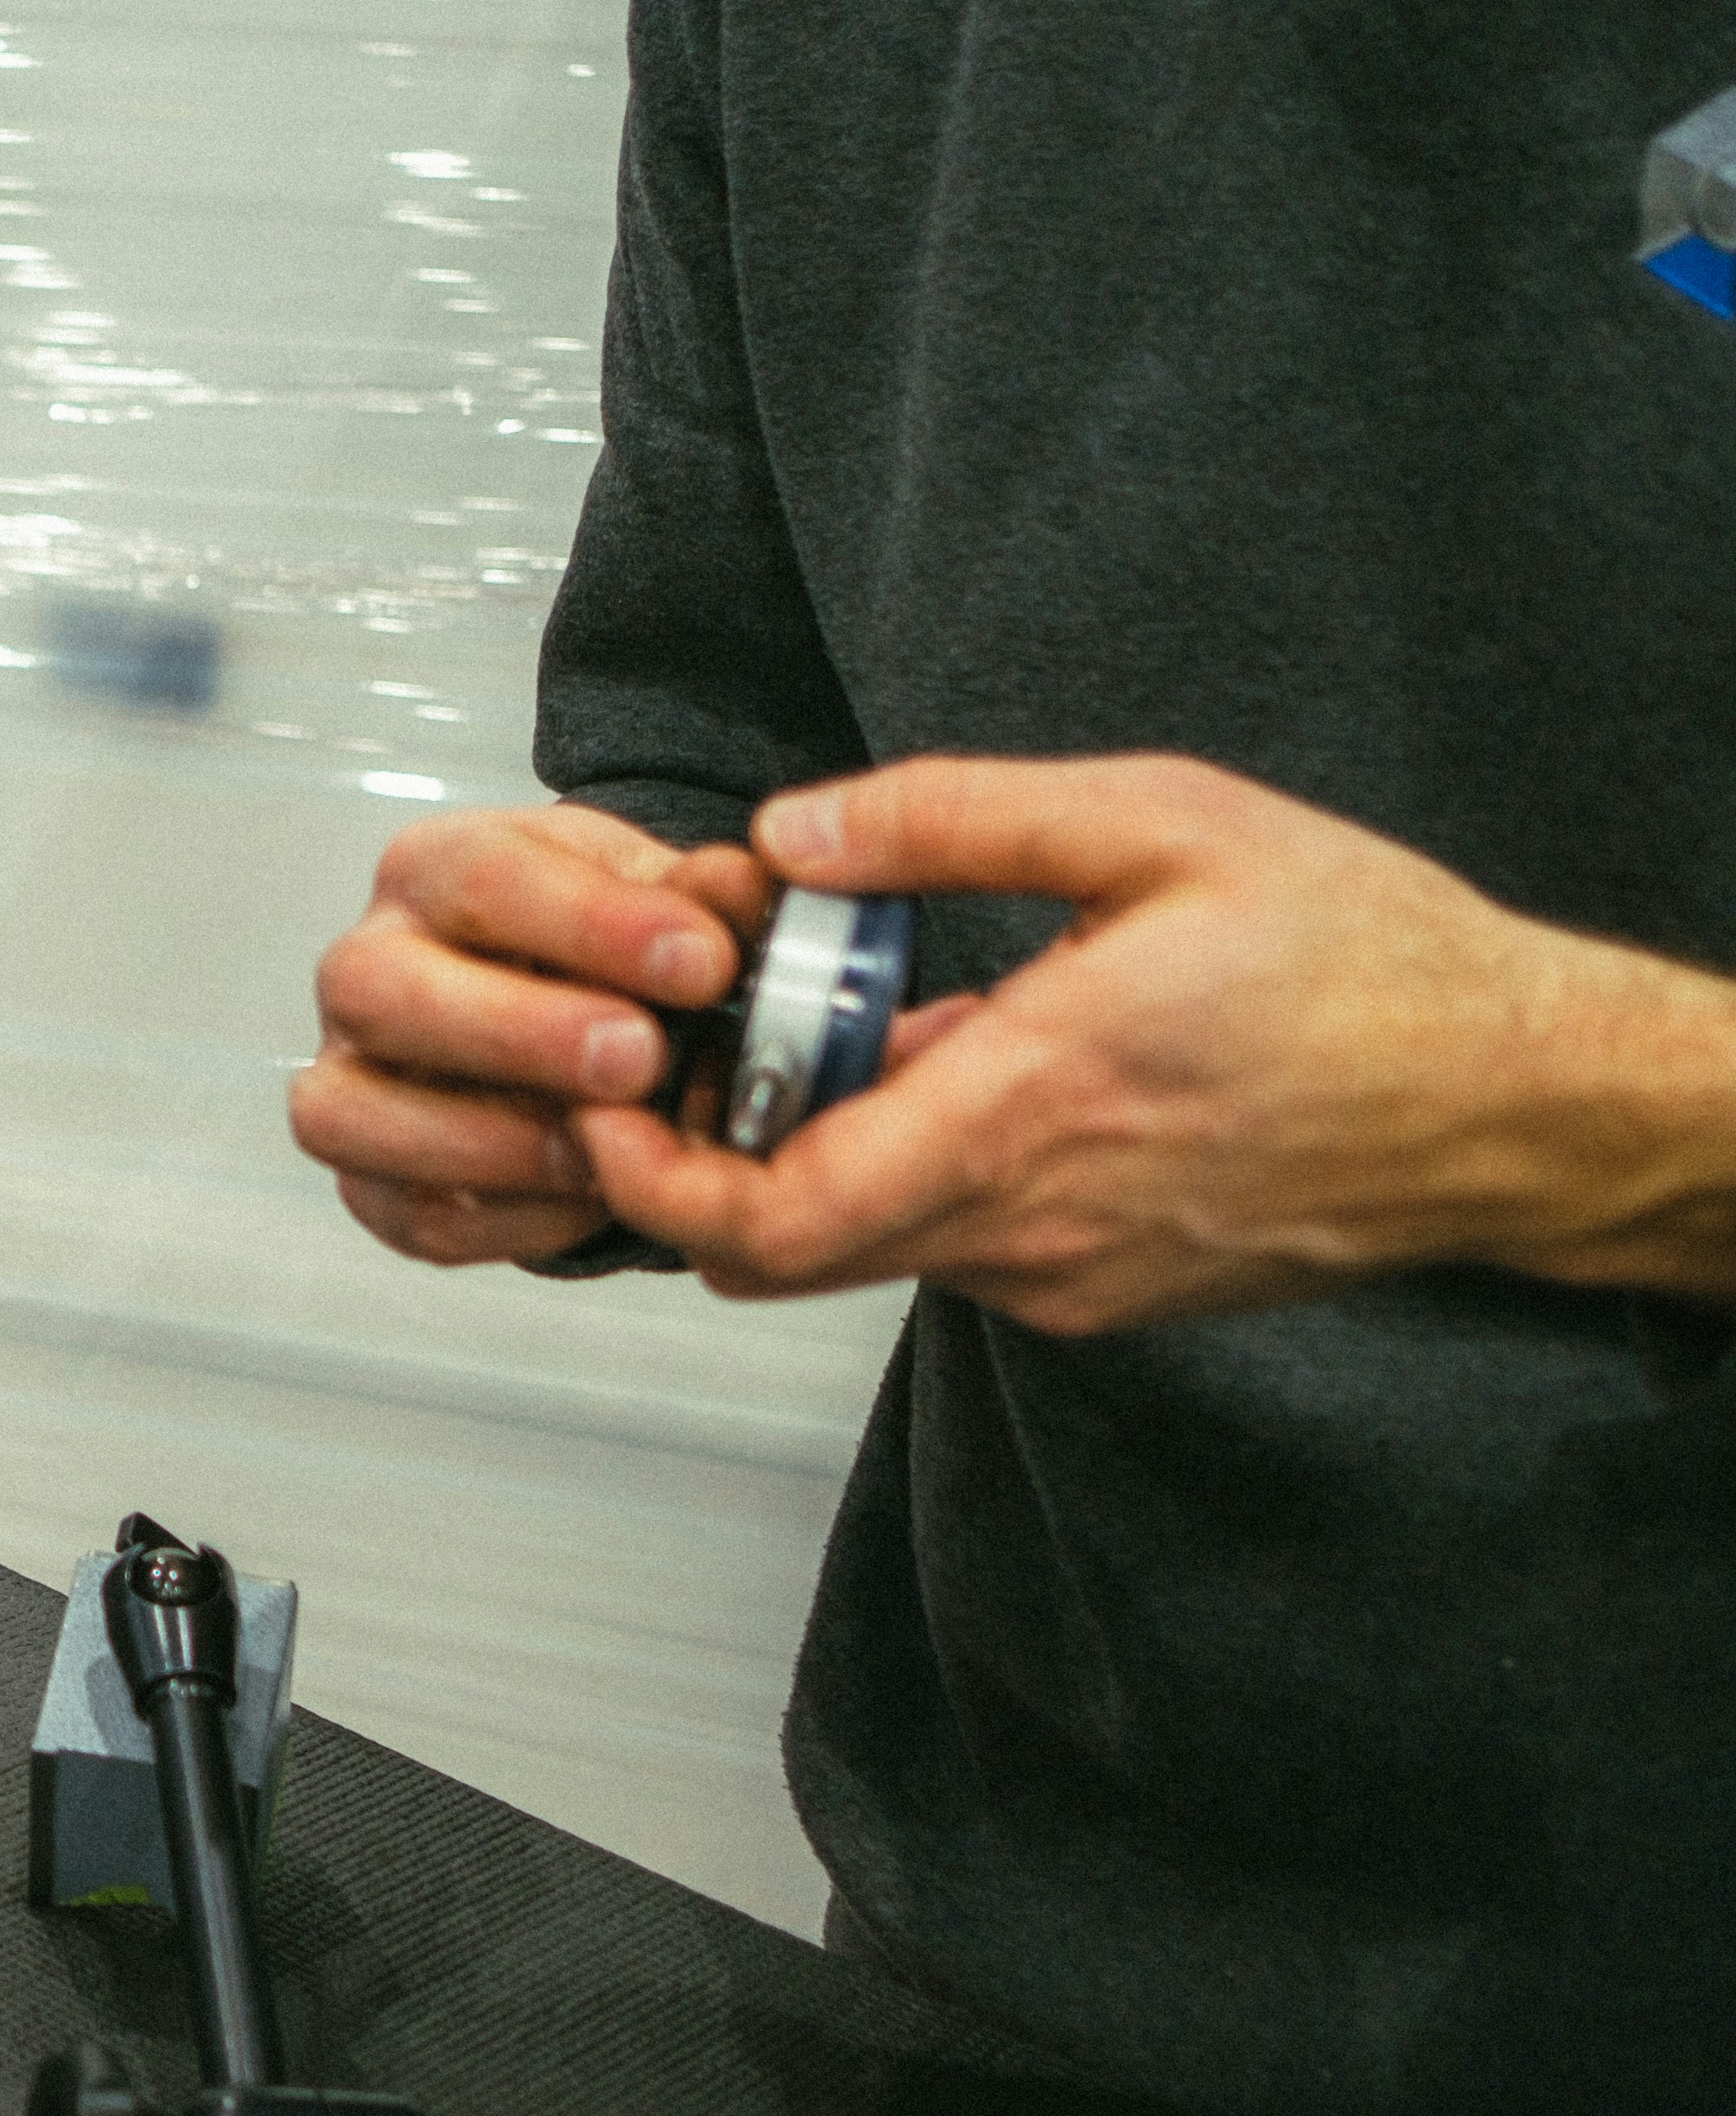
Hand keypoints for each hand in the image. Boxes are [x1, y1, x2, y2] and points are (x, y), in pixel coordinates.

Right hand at [292, 803, 765, 1265]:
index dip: (593, 925)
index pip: (481, 878)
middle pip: (376, 989)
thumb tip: (738, 889)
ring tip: (607, 1148)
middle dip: (518, 1032)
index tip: (703, 962)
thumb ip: (701, 895)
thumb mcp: (656, 895)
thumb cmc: (601, 950)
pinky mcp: (368, 1180)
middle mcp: (365, 968)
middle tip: (640, 1059)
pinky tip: (588, 1199)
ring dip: (490, 1141)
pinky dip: (504, 1220)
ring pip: (348, 1114)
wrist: (574, 1020)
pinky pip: (408, 1214)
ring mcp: (346, 1078)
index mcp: (432, 870)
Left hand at [573, 753, 1735, 1330]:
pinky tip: (958, 1073)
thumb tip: (790, 830)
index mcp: (1022, 1112)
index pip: (764, 1221)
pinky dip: (912, 1176)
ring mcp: (1064, 1279)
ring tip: (838, 1038)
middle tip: (691, 1057)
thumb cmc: (1359, 957)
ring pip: (868, 1248)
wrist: (1514, 1098)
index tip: (601, 1109)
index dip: (649, 1182)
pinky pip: (954, 1248)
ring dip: (818, 1161)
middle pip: (780, 1253)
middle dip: (703, 1164)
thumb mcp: (1159, 822)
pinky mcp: (1099, 1296)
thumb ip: (952, 819)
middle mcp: (1027, 1228)